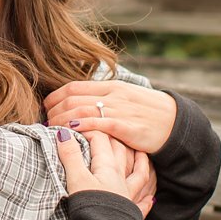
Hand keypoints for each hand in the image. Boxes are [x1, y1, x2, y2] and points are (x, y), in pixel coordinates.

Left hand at [44, 80, 177, 154]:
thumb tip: (79, 102)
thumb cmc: (147, 111)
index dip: (54, 97)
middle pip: (72, 100)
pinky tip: (71, 132)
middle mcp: (112, 95)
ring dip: (61, 122)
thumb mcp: (125, 97)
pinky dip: (81, 127)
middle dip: (53, 112)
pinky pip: (98, 125)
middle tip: (45, 123)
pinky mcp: (126, 127)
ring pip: (80, 111)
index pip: (73, 87)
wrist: (175, 122)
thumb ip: (104, 98)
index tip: (45, 107)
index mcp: (111, 86)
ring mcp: (119, 110)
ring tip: (52, 131)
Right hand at [56, 129, 156, 216]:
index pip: (101, 141)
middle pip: (122, 152)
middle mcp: (122, 179)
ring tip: (141, 154)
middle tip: (108, 132)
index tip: (77, 130)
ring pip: (140, 173)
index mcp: (108, 167)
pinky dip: (147, 199)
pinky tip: (151, 198)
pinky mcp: (131, 214)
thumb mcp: (76, 179)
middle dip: (114, 139)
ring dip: (140, 162)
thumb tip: (63, 134)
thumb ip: (70, 156)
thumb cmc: (90, 207)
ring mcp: (129, 196)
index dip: (90, 131)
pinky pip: (143, 203)